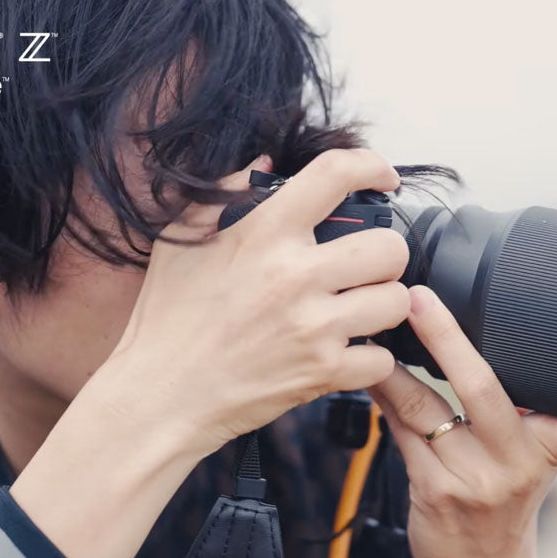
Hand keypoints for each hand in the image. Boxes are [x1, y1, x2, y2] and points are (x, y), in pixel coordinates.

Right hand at [96, 148, 410, 458]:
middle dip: (386, 254)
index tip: (382, 177)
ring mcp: (312, 327)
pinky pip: (381, 357)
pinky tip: (346, 353)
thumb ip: (226, 192)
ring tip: (359, 310)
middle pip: (390, 247)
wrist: (159, 395)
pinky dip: (370, 359)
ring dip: (383, 305)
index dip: (371, 166)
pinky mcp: (321, 373)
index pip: (335, 175)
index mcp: (263, 233)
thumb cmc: (167, 319)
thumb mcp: (182, 240)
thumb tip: (266, 162)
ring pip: (397, 301)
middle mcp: (294, 276)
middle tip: (366, 266)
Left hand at [370, 286, 556, 557]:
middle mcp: (512, 466)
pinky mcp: (431, 490)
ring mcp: (470, 480)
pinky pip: (399, 431)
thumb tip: (479, 340)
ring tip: (376, 326)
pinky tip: (366, 372)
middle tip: (421, 299)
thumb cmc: (499, 498)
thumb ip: (512, 408)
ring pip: (424, 408)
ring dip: (393, 367)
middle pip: (482, 391)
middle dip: (448, 340)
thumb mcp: (528, 457)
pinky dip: (381, 397)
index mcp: (546, 450)